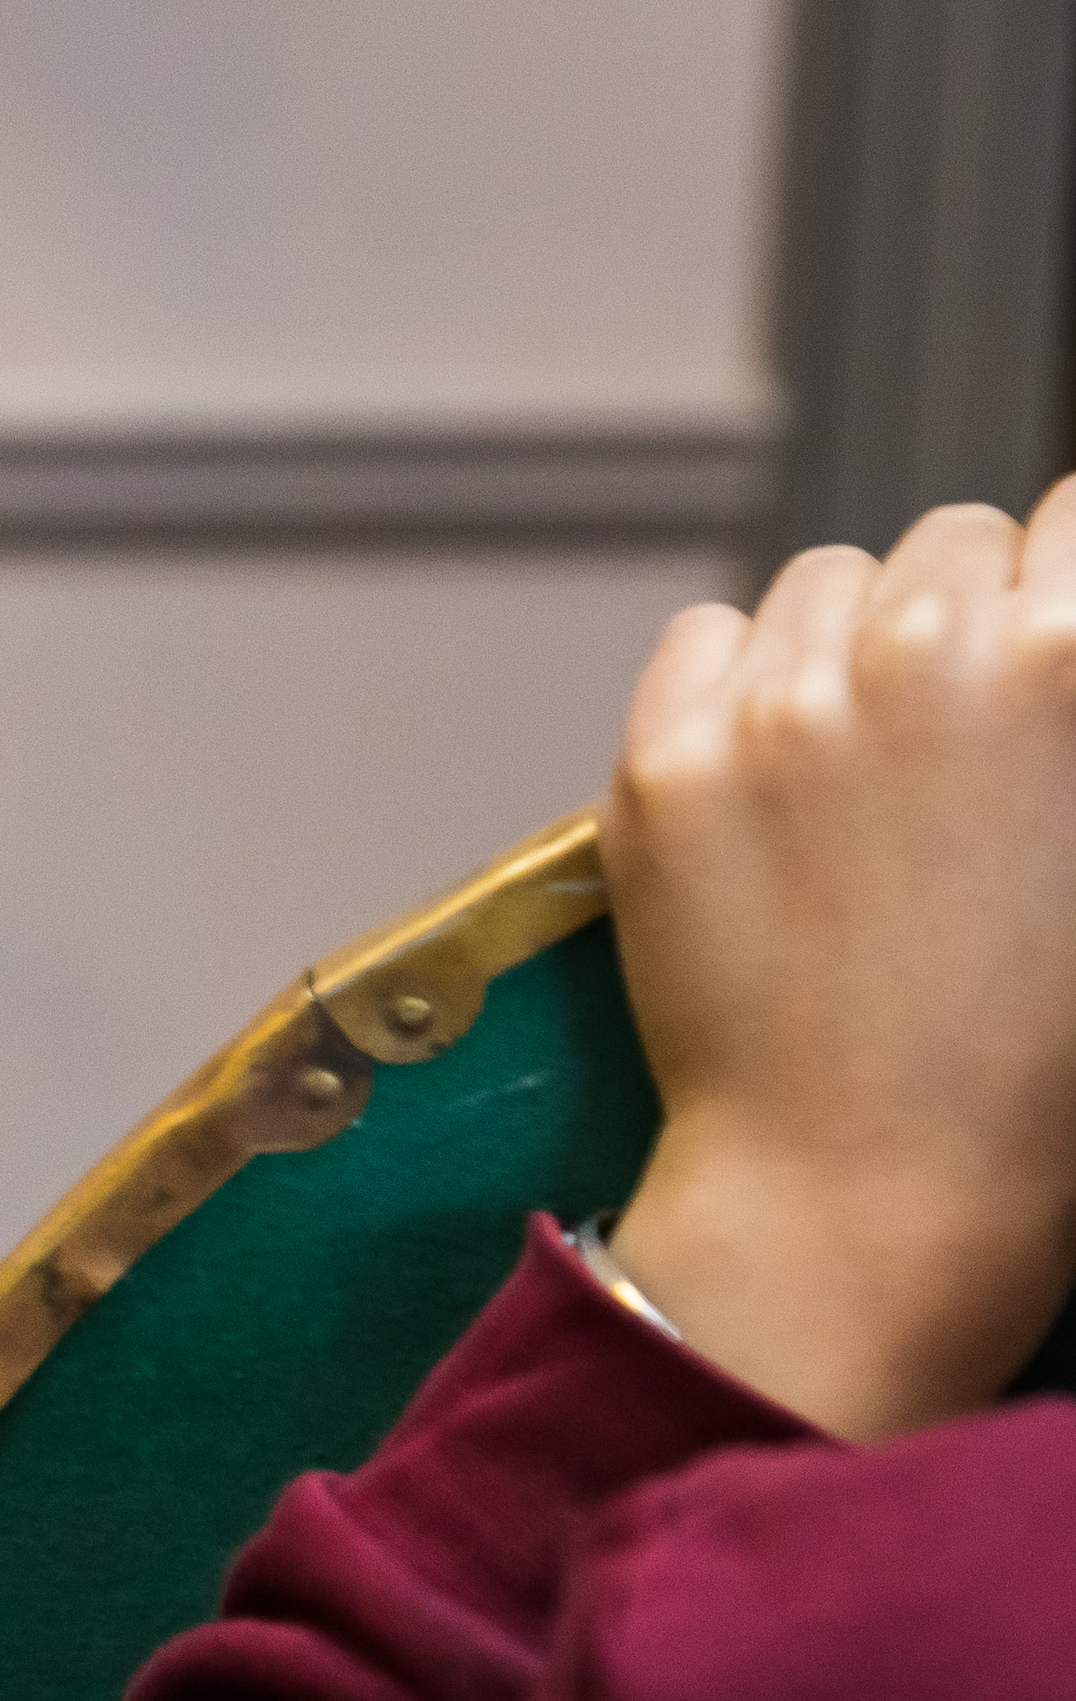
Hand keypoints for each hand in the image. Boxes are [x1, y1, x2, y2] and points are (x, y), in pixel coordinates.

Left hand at [604, 478, 1075, 1438]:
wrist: (875, 1184)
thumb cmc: (1042, 1050)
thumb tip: (1052, 637)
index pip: (1075, 516)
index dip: (1062, 588)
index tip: (1047, 646)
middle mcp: (932, 652)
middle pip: (951, 539)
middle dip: (964, 613)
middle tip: (961, 732)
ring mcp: (784, 703)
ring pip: (825, 579)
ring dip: (850, 640)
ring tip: (867, 762)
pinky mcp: (666, 758)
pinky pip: (705, 637)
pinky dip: (737, 682)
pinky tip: (773, 775)